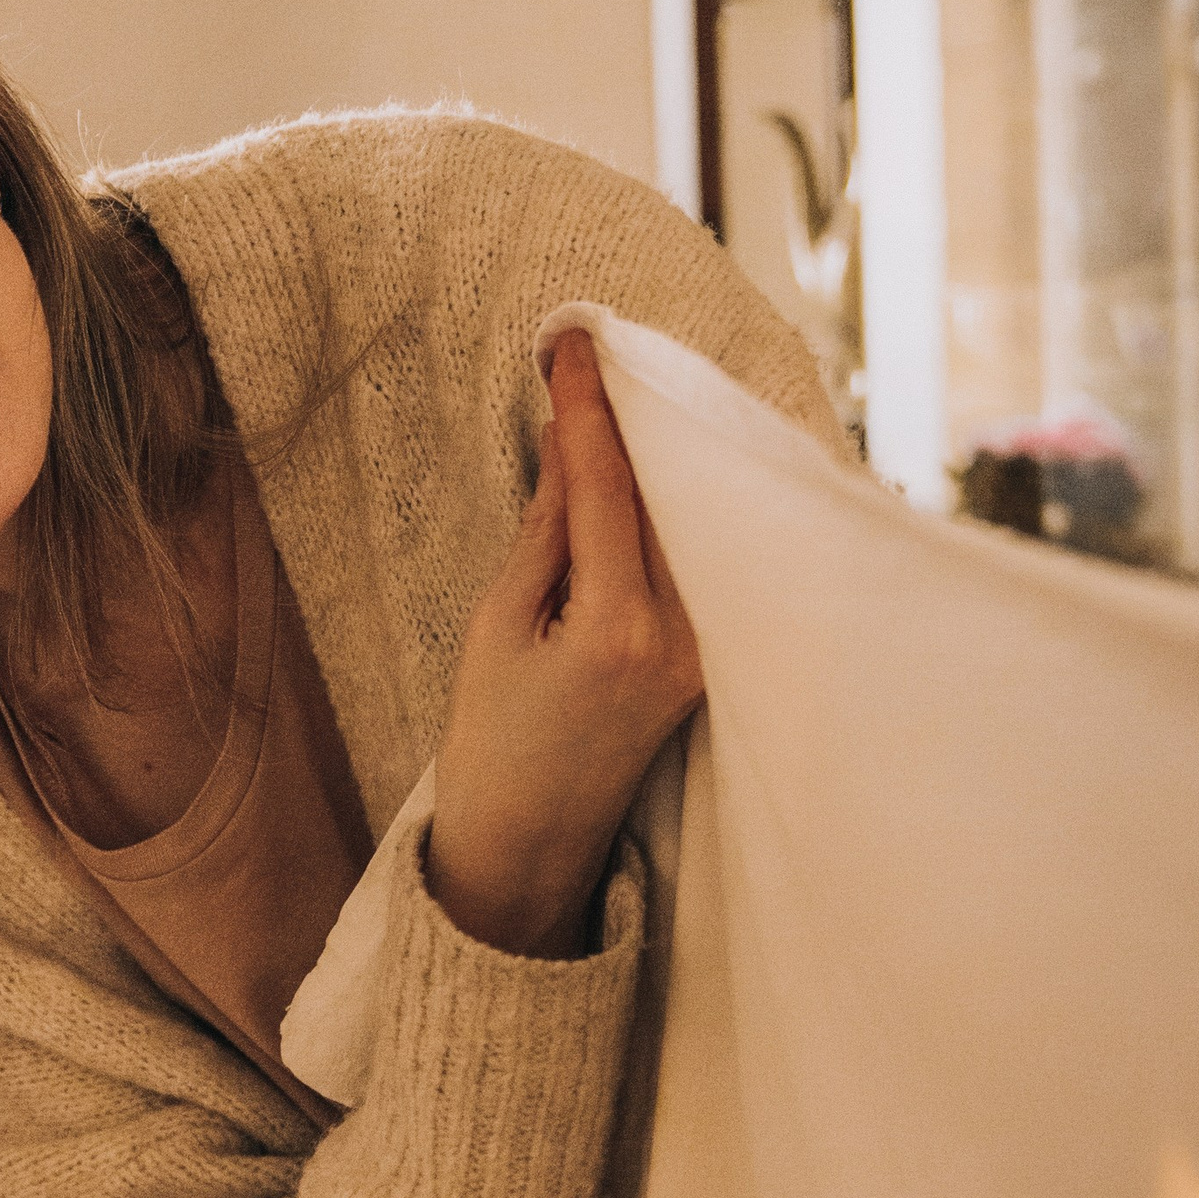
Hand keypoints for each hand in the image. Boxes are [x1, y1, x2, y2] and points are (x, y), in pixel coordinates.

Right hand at [425, 329, 700, 959]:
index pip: (608, 486)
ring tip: (621, 393)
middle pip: (667, 493)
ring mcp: (702, 651)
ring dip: (658, 457)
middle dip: (632, 418)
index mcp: (619, 629)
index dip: (588, 409)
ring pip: (688, 523)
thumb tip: (569, 450)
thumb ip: (544, 537)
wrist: (528, 851)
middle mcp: (680, 636)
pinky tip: (647, 468)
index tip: (573, 346)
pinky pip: (694, 560)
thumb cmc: (493, 748)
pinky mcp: (704, 661)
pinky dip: (671, 507)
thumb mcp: (497, 630)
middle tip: (596, 350)